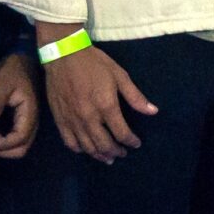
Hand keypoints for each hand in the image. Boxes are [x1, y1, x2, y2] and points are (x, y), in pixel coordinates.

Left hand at [0, 52, 41, 158]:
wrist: (22, 60)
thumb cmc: (12, 70)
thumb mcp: (2, 82)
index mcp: (29, 112)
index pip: (20, 137)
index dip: (3, 144)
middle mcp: (32, 121)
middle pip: (22, 148)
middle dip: (2, 150)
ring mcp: (29, 122)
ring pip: (20, 146)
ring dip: (3, 148)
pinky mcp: (23, 121)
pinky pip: (17, 139)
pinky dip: (4, 142)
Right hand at [38, 25, 156, 163]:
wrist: (63, 54)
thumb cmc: (94, 63)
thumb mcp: (119, 75)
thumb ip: (135, 96)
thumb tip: (153, 111)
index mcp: (106, 106)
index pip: (122, 133)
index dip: (131, 142)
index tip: (136, 144)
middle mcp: (89, 118)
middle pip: (104, 144)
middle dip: (116, 152)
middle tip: (122, 153)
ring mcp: (73, 120)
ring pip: (87, 147)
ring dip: (100, 155)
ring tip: (108, 158)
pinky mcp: (60, 119)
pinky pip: (70, 142)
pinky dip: (80, 149)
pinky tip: (86, 150)